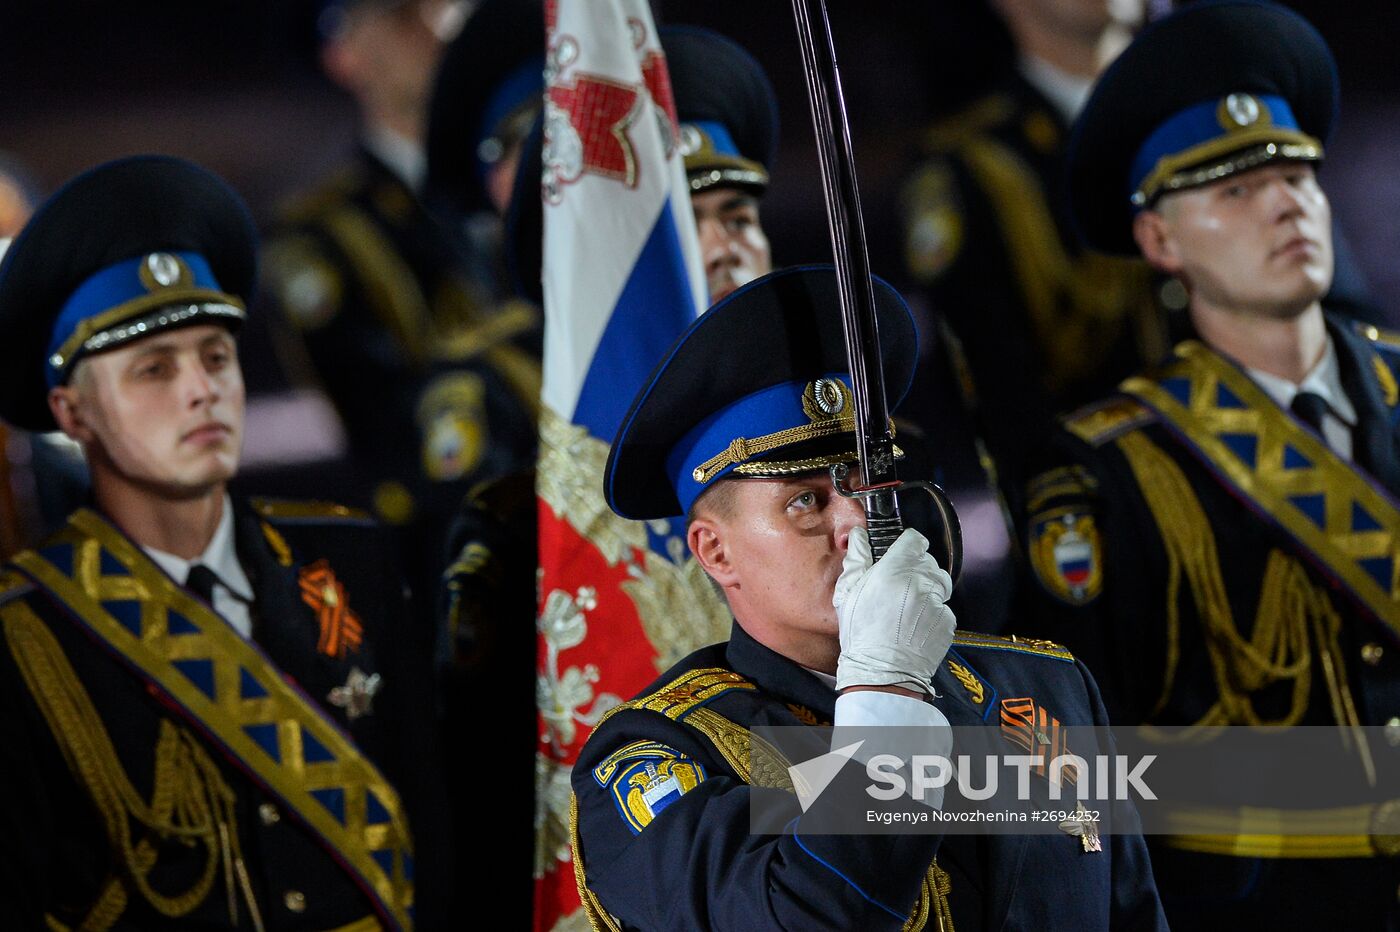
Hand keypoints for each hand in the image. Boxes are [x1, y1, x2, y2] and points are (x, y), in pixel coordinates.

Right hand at [832, 526, 955, 695]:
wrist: (882, 673)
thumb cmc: (861, 634)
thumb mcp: (848, 593)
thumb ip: (857, 558)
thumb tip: (859, 536)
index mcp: (893, 570)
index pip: (914, 540)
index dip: (907, 544)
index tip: (901, 551)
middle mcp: (919, 582)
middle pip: (928, 560)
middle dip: (915, 568)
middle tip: (899, 584)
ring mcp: (936, 602)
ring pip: (939, 582)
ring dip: (927, 587)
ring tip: (910, 604)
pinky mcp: (947, 620)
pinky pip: (943, 606)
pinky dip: (933, 611)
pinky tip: (916, 623)